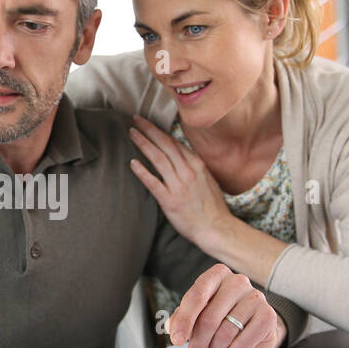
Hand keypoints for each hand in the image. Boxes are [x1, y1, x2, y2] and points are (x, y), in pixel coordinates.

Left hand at [127, 114, 234, 248]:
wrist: (216, 228)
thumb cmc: (211, 206)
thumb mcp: (207, 179)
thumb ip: (193, 166)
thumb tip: (181, 156)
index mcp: (197, 165)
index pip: (175, 143)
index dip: (159, 131)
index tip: (148, 122)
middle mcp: (188, 172)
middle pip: (165, 145)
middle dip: (149, 130)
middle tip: (135, 119)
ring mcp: (179, 186)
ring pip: (159, 159)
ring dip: (144, 144)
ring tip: (132, 133)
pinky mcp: (170, 201)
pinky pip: (154, 183)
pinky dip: (142, 171)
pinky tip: (132, 163)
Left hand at [167, 264, 285, 347]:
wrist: (254, 325)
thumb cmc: (221, 316)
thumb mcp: (198, 314)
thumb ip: (182, 318)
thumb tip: (171, 327)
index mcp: (216, 275)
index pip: (196, 297)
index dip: (184, 321)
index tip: (176, 341)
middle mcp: (237, 281)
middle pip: (209, 317)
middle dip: (198, 342)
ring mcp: (256, 296)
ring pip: (226, 331)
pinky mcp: (268, 315)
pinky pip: (245, 340)